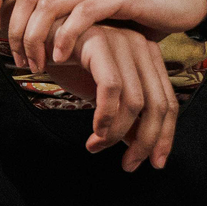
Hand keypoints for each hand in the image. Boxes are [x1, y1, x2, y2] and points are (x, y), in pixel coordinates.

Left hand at [0, 0, 206, 72]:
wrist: (182, 5)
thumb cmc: (137, 17)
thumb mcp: (95, 25)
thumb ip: (66, 27)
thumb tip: (36, 42)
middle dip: (15, 26)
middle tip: (18, 58)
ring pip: (51, 1)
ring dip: (36, 35)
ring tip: (36, 63)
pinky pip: (86, 11)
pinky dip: (67, 33)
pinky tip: (59, 55)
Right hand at [44, 24, 179, 170]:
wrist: (37, 40)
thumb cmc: (70, 66)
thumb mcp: (102, 96)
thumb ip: (124, 116)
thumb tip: (139, 146)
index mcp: (148, 58)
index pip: (168, 103)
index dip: (165, 137)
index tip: (155, 163)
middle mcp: (140, 46)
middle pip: (157, 106)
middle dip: (144, 142)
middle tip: (128, 165)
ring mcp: (121, 42)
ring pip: (134, 102)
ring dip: (115, 134)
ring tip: (96, 147)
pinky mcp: (99, 43)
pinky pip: (110, 89)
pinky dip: (104, 117)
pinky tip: (94, 133)